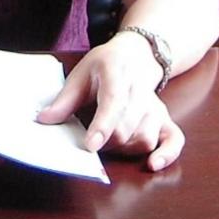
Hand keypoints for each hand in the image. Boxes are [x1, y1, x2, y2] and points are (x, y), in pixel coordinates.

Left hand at [36, 37, 184, 171]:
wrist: (136, 54)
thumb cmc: (104, 66)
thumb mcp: (80, 74)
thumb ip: (64, 100)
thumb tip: (43, 120)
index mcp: (116, 73)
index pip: (113, 102)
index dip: (102, 126)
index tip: (91, 145)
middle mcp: (140, 90)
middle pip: (127, 126)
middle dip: (108, 142)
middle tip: (91, 144)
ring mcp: (155, 105)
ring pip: (145, 136)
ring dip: (126, 149)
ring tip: (110, 145)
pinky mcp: (166, 118)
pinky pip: (174, 140)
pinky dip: (166, 154)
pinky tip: (152, 164)